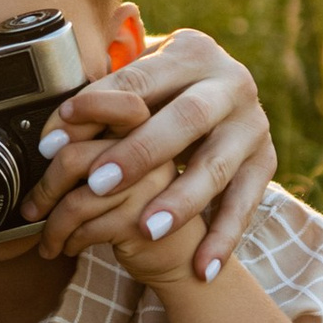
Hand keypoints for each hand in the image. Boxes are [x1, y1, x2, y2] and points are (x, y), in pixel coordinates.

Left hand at [25, 29, 275, 273]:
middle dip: (141, 151)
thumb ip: (105, 99)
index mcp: (191, 53)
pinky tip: (202, 268)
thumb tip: (56, 133)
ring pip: (219, 164)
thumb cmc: (164, 92)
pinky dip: (224, 237)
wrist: (224, 97)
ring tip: (148, 229)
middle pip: (187, 117)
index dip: (101, 104)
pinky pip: (246, 203)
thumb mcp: (140, 81)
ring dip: (183, 199)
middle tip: (99, 182)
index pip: (141, 78)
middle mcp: (229, 84)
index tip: (62, 131)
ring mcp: (252, 124)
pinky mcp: (265, 161)